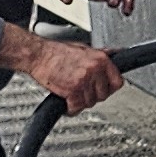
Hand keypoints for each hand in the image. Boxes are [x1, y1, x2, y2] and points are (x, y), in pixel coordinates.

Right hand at [0, 22, 124, 113]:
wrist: (38, 55)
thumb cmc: (57, 52)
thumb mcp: (84, 48)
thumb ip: (100, 54)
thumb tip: (116, 54)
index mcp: (101, 59)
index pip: (117, 82)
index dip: (109, 88)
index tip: (102, 89)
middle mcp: (94, 70)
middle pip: (103, 95)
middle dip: (93, 96)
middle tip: (82, 91)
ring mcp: (84, 80)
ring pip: (90, 102)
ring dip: (80, 102)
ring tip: (72, 93)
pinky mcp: (72, 90)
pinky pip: (76, 107)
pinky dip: (70, 108)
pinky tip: (66, 101)